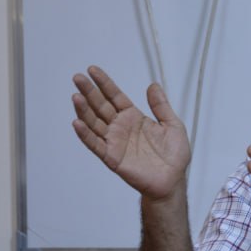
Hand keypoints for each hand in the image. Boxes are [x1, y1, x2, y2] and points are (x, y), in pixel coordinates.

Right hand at [71, 65, 190, 201]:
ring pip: (94, 123)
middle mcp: (121, 128)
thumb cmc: (173, 156)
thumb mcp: (172, 125)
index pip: (115, 96)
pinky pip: (95, 144)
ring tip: (76, 96)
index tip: (92, 70)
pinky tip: (77, 122)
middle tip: (78, 78)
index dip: (104, 83)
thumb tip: (153, 85)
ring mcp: (115, 142)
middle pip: (101, 106)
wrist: (172, 180)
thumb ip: (161, 106)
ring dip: (84, 110)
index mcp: (133, 117)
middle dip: (89, 92)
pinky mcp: (112, 157)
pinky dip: (85, 134)